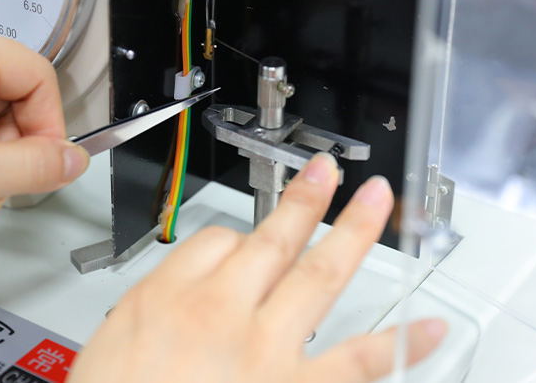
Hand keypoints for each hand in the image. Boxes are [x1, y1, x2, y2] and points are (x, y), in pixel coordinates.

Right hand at [70, 153, 445, 381]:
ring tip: (377, 201)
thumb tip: (182, 291)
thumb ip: (150, 306)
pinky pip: (357, 362)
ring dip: (353, 232)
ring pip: (318, 274)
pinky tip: (429, 326)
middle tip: (329, 172)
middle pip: (272, 239)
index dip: (236, 236)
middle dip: (306, 200)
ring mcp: (266, 350)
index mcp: (170, 296)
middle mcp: (222, 312)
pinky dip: (398, 342)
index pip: (215, 239)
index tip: (246, 241)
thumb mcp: (107, 342)